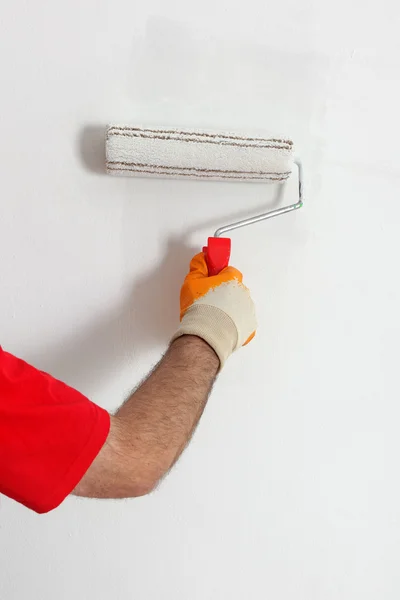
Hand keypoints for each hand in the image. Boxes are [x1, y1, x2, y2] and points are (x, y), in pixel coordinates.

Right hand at [172, 252, 256, 367]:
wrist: (206, 335)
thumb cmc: (200, 309)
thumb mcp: (191, 282)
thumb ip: (198, 266)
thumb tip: (202, 258)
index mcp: (232, 279)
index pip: (227, 271)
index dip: (217, 276)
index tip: (210, 280)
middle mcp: (244, 293)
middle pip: (234, 288)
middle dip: (223, 293)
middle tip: (209, 301)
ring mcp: (248, 311)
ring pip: (239, 305)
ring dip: (229, 309)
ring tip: (214, 316)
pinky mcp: (249, 327)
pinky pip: (242, 322)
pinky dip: (234, 324)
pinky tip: (222, 326)